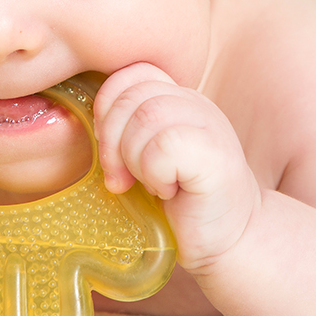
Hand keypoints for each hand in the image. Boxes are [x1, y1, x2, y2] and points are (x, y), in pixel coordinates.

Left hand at [93, 63, 261, 273]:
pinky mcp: (217, 157)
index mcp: (178, 99)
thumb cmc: (181, 203)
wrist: (229, 242)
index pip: (132, 73)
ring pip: (147, 117)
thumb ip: (125, 131)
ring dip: (134, 160)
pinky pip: (165, 147)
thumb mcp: (145, 158)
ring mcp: (211, 127)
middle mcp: (197, 105)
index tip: (111, 150)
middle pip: (132, 95)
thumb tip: (86, 127)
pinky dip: (155, 175)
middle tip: (122, 178)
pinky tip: (168, 192)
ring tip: (150, 185)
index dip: (108, 107)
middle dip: (112, 141)